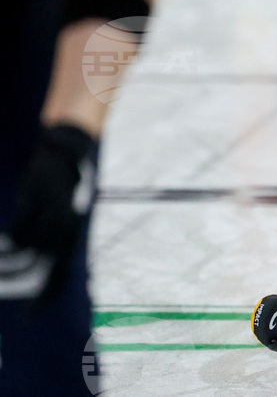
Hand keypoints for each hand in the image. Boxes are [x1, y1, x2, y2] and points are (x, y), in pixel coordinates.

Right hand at [5, 125, 96, 303]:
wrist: (64, 156)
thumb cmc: (58, 192)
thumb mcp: (59, 218)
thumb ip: (52, 240)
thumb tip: (35, 265)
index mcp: (72, 236)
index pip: (61, 275)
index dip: (46, 298)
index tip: (29, 318)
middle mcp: (66, 228)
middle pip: (43, 267)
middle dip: (17, 283)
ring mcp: (53, 213)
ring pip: (26, 250)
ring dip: (5, 262)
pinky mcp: (38, 199)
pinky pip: (18, 231)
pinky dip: (4, 242)